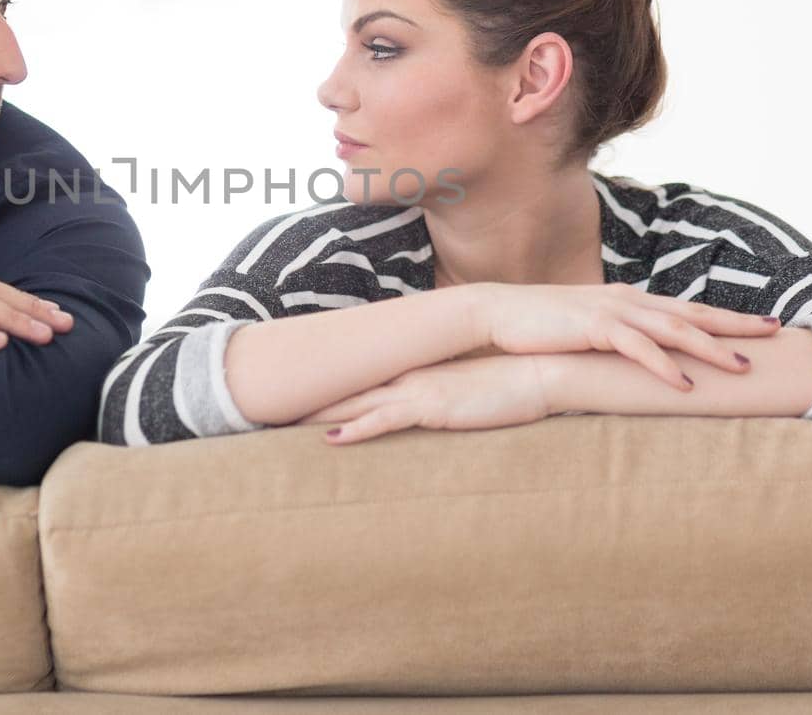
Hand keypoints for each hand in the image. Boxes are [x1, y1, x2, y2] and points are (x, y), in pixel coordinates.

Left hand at [296, 352, 550, 444]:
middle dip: (308, 396)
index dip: (326, 384)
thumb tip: (432, 408)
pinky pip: (386, 421)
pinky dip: (357, 430)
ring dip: (319, 414)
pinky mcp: (432, 407)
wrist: (542, 372)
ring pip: (356, 402)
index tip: (294, 390)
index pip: (361, 377)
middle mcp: (408, 376)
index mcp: (414, 370)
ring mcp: (417, 390)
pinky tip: (331, 440)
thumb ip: (444, 396)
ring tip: (281, 423)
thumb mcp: (467, 389)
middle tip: (269, 403)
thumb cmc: (511, 383)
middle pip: (347, 386)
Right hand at [473, 281, 775, 391]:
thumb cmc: (538, 326)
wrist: (496, 311)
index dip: (725, 318)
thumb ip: (613, 336)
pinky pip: (637, 348)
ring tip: (742, 366)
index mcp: (628, 301)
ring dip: (711, 348)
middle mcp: (628, 300)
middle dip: (736, 324)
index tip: (762, 325)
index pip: (686, 309)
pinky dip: (664, 366)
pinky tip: (685, 383)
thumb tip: (634, 356)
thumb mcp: (585, 328)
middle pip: (693, 313)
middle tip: (776, 332)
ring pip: (674, 329)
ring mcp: (612, 311)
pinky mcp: (593, 327)